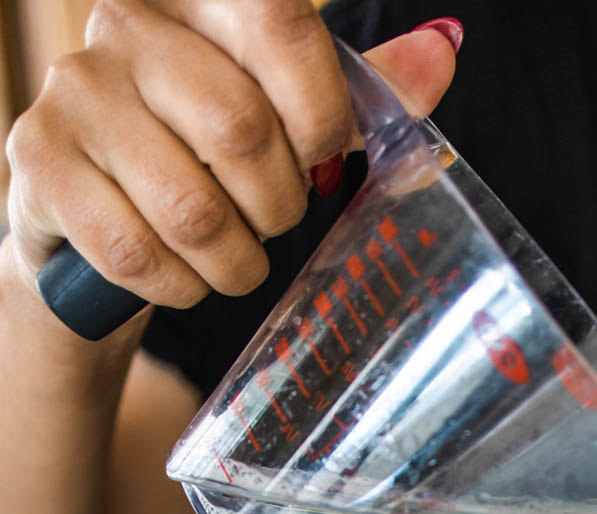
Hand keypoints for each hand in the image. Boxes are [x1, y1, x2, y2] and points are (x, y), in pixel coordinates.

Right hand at [4, 1, 458, 315]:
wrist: (96, 220)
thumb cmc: (207, 162)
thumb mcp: (290, 120)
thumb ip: (363, 90)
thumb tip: (440, 50)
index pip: (280, 19)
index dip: (319, 111)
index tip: (321, 158)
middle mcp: (127, 24)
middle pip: (243, 130)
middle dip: (279, 207)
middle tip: (271, 222)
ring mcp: (76, 90)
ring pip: (194, 210)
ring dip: (234, 264)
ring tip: (230, 259)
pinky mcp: (40, 161)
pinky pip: (138, 253)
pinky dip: (179, 287)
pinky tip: (179, 274)